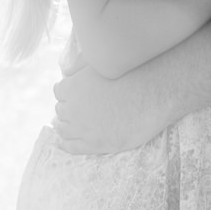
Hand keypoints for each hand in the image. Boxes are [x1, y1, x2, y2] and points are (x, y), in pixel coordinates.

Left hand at [53, 64, 167, 154]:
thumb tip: (66, 73)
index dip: (67, 91)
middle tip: (79, 107)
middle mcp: (73, 108)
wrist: (151, 98)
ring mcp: (82, 128)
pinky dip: (66, 143)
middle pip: (60, 109)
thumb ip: (80, 66)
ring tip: (72, 123)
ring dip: (65, 124)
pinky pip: (70, 147)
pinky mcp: (93, 144)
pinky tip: (67, 141)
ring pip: (62, 128)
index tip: (74, 93)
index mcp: (72, 87)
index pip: (58, 90)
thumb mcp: (101, 63)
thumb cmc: (131, 76)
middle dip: (68, 107)